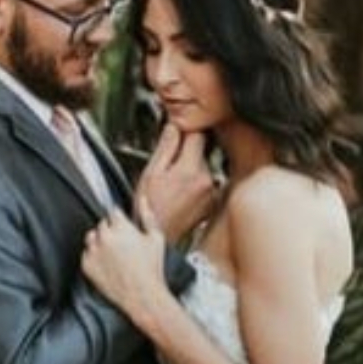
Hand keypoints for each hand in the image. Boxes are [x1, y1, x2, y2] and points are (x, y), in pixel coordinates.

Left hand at [81, 208, 167, 326]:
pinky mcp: (87, 266)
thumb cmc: (152, 269)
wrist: (143, 296)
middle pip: (102, 225)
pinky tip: (108, 265)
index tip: (125, 229)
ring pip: (92, 238)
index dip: (121, 220)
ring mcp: (94, 252)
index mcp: (120, 227)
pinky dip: (95, 257)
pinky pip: (87, 254)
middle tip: (123, 245)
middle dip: (111, 231)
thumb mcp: (156, 238)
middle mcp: (104, 237)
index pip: (113, 212)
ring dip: (100, 242)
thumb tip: (142, 200)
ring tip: (114, 255)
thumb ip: (147, 215)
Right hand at [134, 124, 216, 245]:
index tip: (175, 134)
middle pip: (202, 151)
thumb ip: (166, 146)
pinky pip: (206, 182)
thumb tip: (174, 126)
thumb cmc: (150, 209)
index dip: (184, 131)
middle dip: (186, 152)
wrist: (158, 238)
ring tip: (171, 183)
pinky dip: (195, 183)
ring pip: (203, 166)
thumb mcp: (151, 172)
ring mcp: (212, 193)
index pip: (198, 134)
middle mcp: (208, 180)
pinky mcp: (212, 203)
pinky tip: (179, 193)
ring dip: (190, 168)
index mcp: (192, 169)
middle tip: (168, 164)